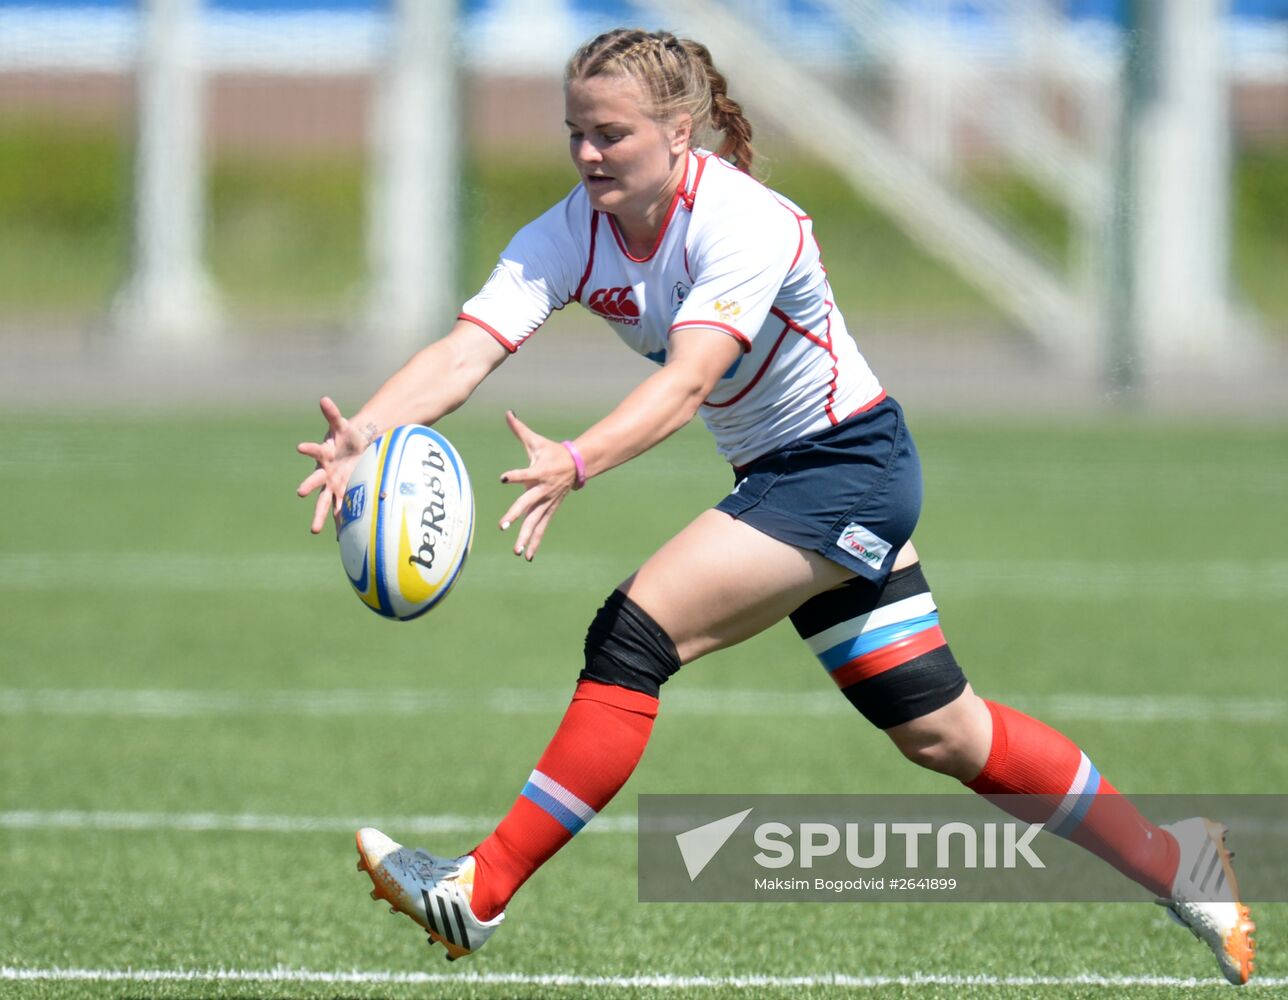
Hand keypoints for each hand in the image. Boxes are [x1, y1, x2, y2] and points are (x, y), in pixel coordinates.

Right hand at [296, 396, 375, 534]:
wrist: (356, 450)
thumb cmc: (347, 437)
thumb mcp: (342, 425)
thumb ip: (333, 414)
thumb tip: (323, 399)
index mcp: (324, 454)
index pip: (315, 450)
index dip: (308, 448)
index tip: (299, 447)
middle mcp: (325, 472)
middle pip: (315, 481)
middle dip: (309, 486)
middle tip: (301, 492)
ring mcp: (333, 485)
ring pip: (324, 502)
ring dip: (320, 515)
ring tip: (314, 530)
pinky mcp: (343, 493)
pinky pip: (341, 509)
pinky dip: (341, 522)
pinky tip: (341, 538)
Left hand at [498, 410, 579, 560]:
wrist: (578, 465)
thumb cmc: (552, 452)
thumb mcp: (536, 441)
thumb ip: (519, 429)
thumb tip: (507, 412)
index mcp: (540, 471)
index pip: (525, 473)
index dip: (515, 475)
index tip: (503, 478)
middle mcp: (543, 490)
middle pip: (528, 504)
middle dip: (516, 515)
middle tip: (503, 526)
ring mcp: (547, 502)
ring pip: (535, 522)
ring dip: (526, 536)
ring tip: (516, 551)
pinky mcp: (549, 510)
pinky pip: (541, 528)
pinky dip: (535, 542)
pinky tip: (527, 556)